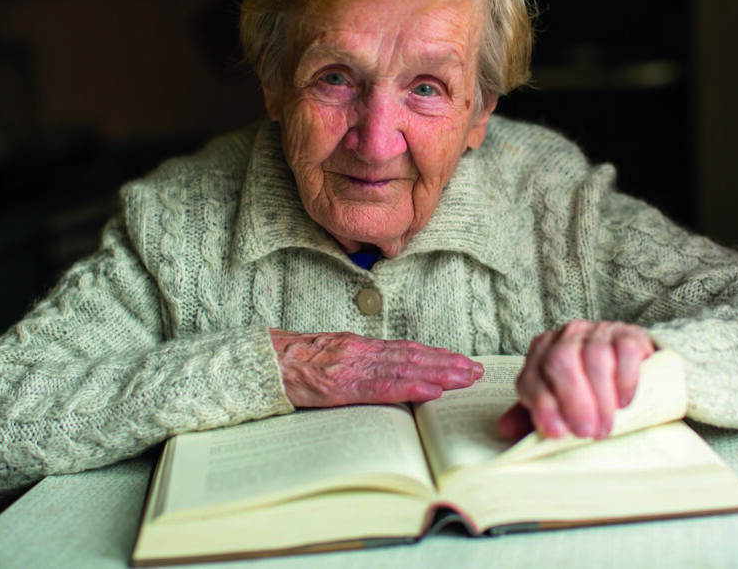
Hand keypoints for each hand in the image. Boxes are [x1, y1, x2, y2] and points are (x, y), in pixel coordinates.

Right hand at [271, 329, 483, 407]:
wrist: (261, 362)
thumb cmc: (290, 363)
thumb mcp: (328, 358)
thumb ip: (354, 364)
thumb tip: (380, 374)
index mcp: (358, 347)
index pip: (404, 350)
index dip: (434, 354)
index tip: (459, 359)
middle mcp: (361, 352)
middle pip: (413, 356)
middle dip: (448, 363)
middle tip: (476, 370)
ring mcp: (353, 367)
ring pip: (405, 368)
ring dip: (439, 373)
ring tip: (465, 378)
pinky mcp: (342, 384)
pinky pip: (381, 388)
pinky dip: (410, 387)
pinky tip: (431, 391)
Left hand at [497, 320, 654, 440]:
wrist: (627, 369)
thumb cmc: (585, 392)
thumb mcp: (556, 404)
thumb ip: (532, 416)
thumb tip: (505, 428)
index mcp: (541, 353)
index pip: (533, 376)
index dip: (543, 405)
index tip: (556, 432)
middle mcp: (566, 337)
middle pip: (562, 361)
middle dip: (573, 401)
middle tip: (585, 432)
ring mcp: (598, 332)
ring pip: (595, 357)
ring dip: (600, 397)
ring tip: (605, 426)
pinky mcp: (628, 335)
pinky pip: (624, 351)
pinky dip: (624, 380)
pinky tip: (624, 402)